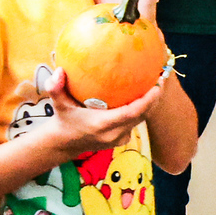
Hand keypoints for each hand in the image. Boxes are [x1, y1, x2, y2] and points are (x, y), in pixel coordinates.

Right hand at [41, 68, 163, 155]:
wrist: (64, 144)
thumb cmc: (64, 120)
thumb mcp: (58, 103)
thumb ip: (55, 87)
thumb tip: (59, 70)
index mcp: (102, 125)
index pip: (132, 113)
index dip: (147, 100)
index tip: (157, 85)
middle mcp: (114, 134)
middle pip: (142, 116)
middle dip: (154, 99)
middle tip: (160, 77)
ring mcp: (119, 139)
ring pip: (140, 120)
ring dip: (150, 104)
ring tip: (156, 83)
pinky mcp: (120, 140)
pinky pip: (135, 123)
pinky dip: (142, 110)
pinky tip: (144, 94)